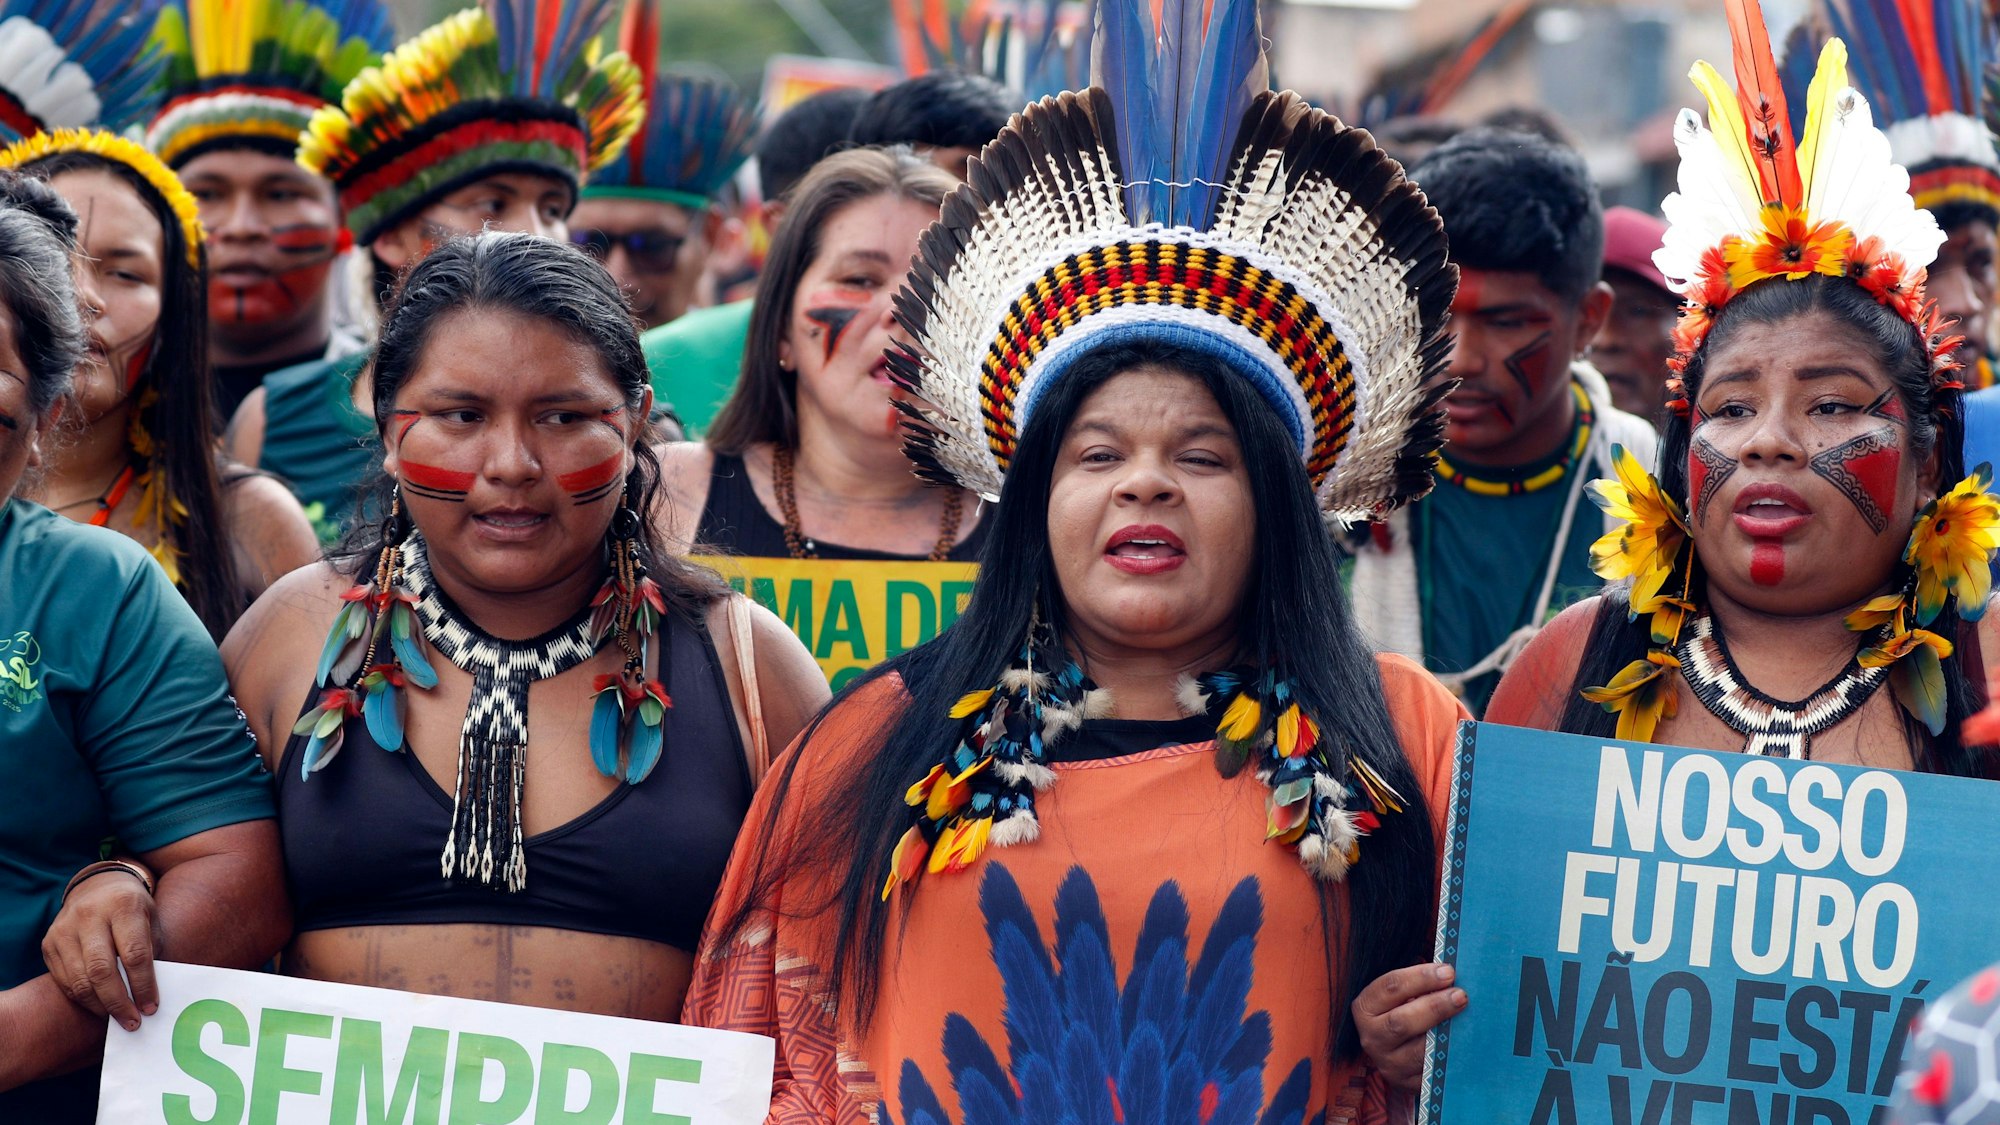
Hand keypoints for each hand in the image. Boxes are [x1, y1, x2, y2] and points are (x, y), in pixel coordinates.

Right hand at [41, 870, 160, 1030]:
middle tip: (133, 1022)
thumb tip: (151, 997)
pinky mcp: (49, 944)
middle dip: (119, 1002)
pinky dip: (83, 999)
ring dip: (100, 1006)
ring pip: (80, 980)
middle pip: (102, 970)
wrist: (97, 886)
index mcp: (123, 906)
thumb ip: (153, 952)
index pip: (135, 954)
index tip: (151, 1008)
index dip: (144, 986)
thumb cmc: (133, 910)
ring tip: (118, 1019)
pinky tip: (100, 1007)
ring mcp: (64, 930)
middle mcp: (89, 916)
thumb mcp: (151, 920)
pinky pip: (65, 981)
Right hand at [1352, 961, 1466, 1091]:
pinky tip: (1465, 1043)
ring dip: (1444, 1034)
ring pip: (1418, 1051)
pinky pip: (1431, 1072)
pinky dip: (1449, 1057)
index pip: (1390, 988)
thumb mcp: (1398, 996)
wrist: (1394, 1051)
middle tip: (1460, 995)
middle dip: (1434, 1007)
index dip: (1421, 978)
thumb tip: (1451, 973)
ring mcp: (1389, 1064)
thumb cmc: (1402, 1010)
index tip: (1448, 971)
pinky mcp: (1408, 1083)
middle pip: (1401, 1022)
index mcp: (1365, 1008)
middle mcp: (1372, 1038)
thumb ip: (1417, 984)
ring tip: (1466, 1019)